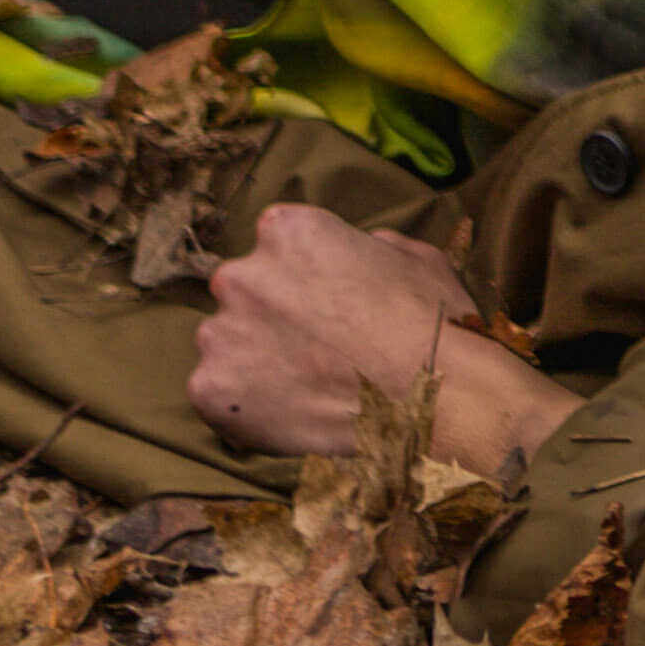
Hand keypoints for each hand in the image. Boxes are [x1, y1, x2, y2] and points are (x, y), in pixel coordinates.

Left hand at [191, 203, 570, 471]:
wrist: (434, 399)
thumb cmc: (434, 324)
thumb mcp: (417, 257)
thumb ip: (370, 246)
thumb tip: (361, 250)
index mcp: (287, 231)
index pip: (278, 245)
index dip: (305, 276)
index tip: (328, 302)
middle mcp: (241, 275)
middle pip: (244, 293)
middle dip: (273, 316)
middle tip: (317, 349)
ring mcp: (220, 334)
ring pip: (228, 345)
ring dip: (256, 360)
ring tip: (307, 388)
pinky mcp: (210, 390)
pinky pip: (220, 396)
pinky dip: (247, 407)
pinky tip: (292, 414)